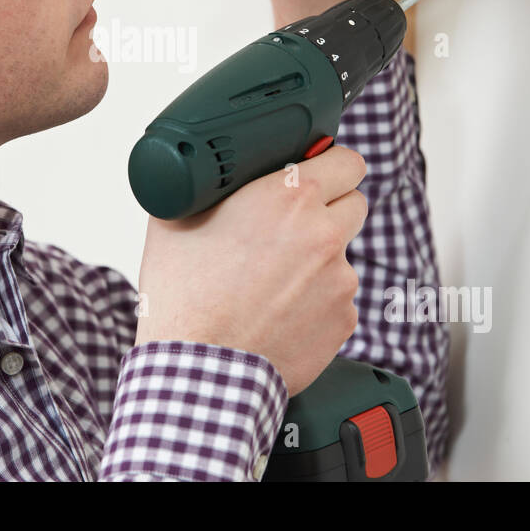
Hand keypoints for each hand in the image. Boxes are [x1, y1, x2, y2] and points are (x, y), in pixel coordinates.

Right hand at [135, 145, 368, 396]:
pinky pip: (337, 299)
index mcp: (288, 197)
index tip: (321, 174)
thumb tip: (208, 178)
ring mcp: (340, 279)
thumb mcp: (175, 221)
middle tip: (291, 229)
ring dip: (317, 262)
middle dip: (329, 211)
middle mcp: (323, 233)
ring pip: (341, 256)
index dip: (331, 165)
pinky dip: (316, 303)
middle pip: (353, 204)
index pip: (346, 161)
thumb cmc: (184, 299)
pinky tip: (279, 313)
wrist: (197, 370)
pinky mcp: (344, 320)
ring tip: (271, 284)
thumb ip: (206, 188)